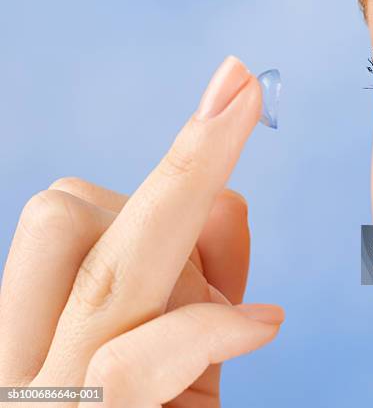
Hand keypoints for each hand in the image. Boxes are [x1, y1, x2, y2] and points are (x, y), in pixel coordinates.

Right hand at [0, 56, 283, 406]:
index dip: (168, 179)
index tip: (233, 100)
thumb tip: (225, 201)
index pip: (75, 214)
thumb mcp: (184, 355)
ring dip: (192, 257)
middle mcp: (23, 351)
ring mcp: (42, 395)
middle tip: (241, 83)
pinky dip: (201, 332)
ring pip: (104, 268)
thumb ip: (196, 279)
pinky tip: (263, 324)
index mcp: (46, 318)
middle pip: (75, 212)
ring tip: (243, 313)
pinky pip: (132, 362)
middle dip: (184, 152)